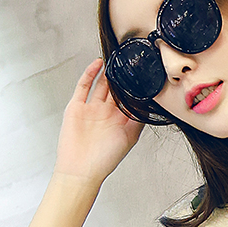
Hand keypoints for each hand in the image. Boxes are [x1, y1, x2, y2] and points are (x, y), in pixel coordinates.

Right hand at [53, 59, 143, 188]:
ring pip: (101, 86)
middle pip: (115, 90)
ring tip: (116, 58)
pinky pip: (83, 86)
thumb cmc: (105, 159)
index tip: (143, 74)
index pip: (130, 99)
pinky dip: (90, 74)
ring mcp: (91, 109)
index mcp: (120, 121)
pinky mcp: (77, 107)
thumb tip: (151, 104)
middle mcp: (107, 114)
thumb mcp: (130, 137)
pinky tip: (98, 64)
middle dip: (122, 77)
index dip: (135, 88)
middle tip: (131, 61)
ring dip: (108, 73)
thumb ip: (139, 119)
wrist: (81, 168)